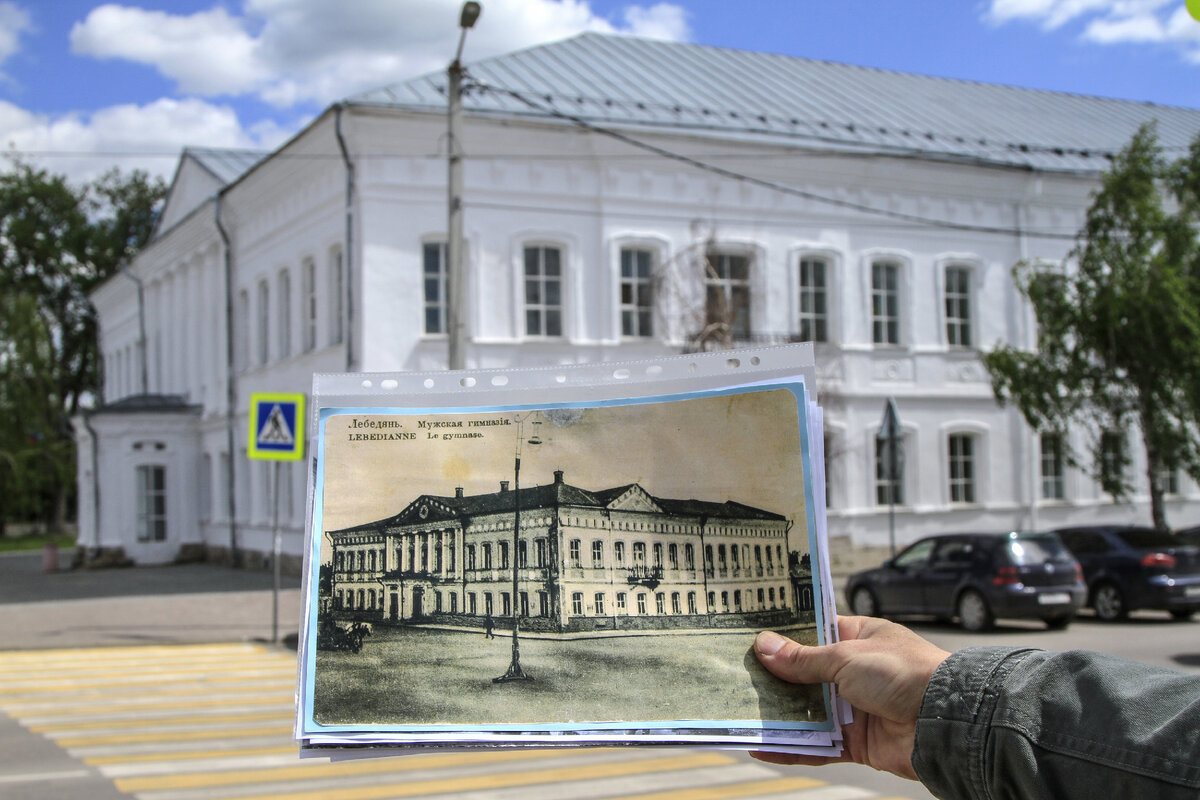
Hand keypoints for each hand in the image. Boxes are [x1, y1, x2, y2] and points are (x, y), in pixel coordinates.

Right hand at [752, 616, 949, 779]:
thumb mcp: (847, 657)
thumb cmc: (905, 673)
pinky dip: (791, 747)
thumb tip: (764, 648)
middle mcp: (856, 672)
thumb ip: (804, 658)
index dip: (785, 634)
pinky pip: (817, 744)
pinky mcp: (857, 742)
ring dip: (777, 713)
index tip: (750, 634)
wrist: (946, 722)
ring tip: (738, 710)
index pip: (815, 632)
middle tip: (733, 674)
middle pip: (805, 674)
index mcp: (860, 638)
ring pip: (807, 711)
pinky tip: (762, 747)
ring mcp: (855, 708)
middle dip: (773, 677)